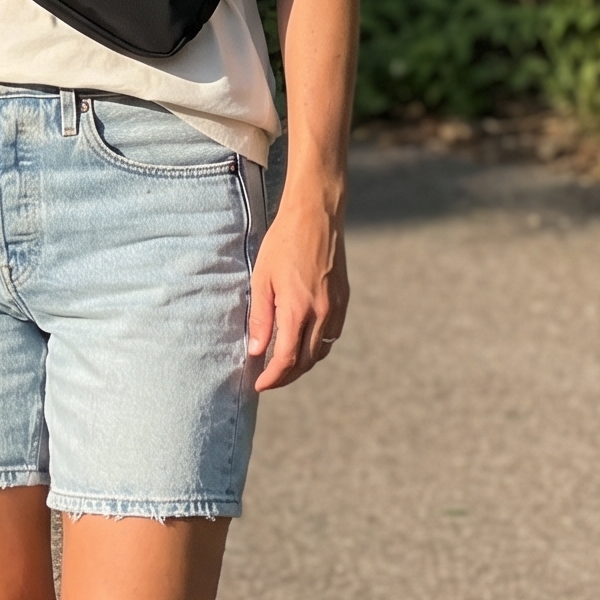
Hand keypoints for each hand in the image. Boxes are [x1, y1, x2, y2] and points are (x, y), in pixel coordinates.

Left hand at [247, 187, 348, 390]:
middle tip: (268, 379)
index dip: (273, 377)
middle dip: (286, 376)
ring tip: (283, 365)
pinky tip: (303, 342)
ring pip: (321, 350)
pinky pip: (332, 334)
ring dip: (303, 364)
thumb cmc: (283, 243)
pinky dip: (317, 346)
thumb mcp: (262, 279)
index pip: (287, 359)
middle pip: (306, 361)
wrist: (316, 215)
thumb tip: (256, 351)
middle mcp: (322, 313)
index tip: (260, 384)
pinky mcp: (343, 298)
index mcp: (298, 310)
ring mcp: (336, 307)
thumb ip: (260, 318)